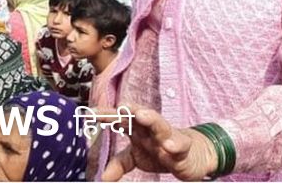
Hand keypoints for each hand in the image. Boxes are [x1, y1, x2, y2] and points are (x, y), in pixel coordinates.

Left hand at [102, 105, 218, 181]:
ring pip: (160, 125)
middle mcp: (151, 130)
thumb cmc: (160, 150)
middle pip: (140, 117)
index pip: (120, 120)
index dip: (105, 116)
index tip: (89, 113)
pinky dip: (175, 144)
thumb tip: (103, 177)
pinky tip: (169, 145)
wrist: (193, 154)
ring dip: (151, 119)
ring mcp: (168, 137)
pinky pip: (179, 144)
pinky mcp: (183, 148)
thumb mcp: (137, 158)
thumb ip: (119, 163)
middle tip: (121, 106)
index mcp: (138, 129)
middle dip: (131, 110)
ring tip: (142, 115)